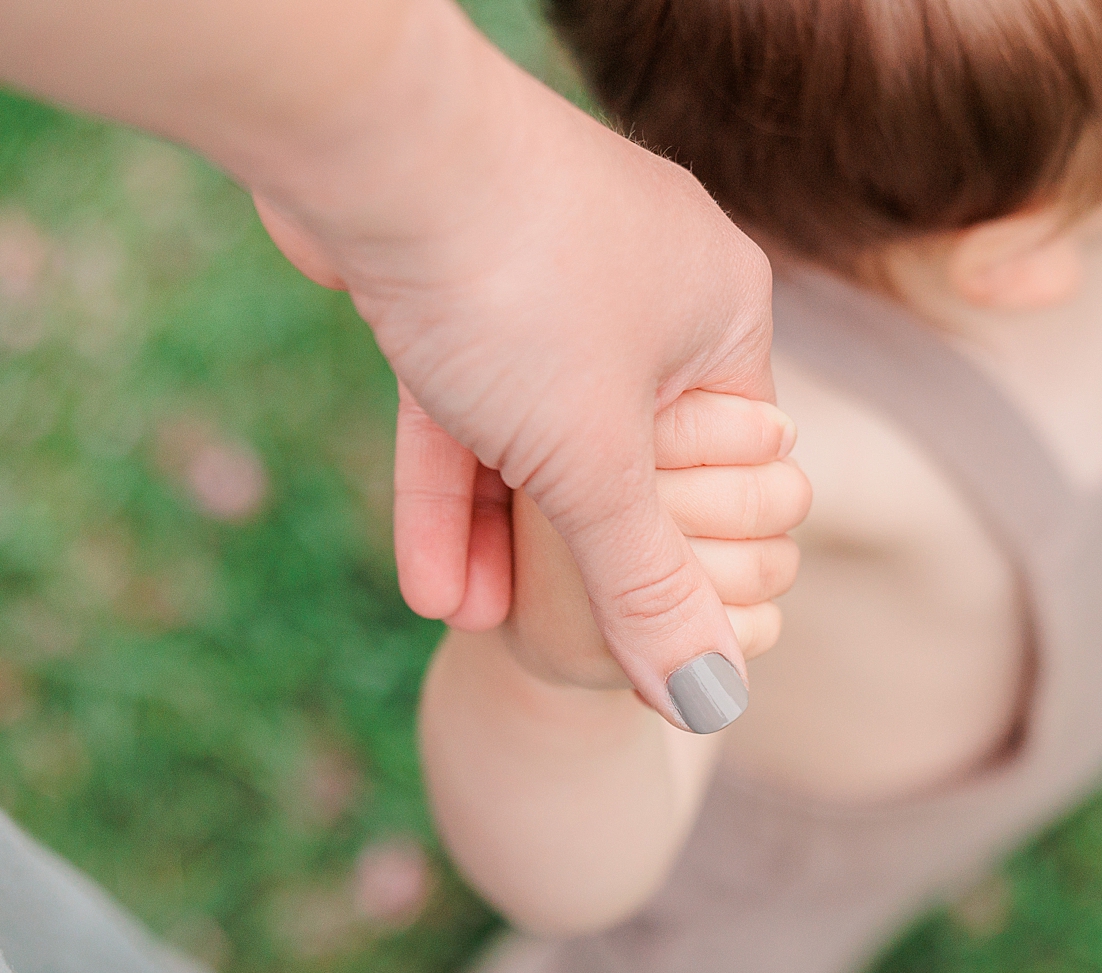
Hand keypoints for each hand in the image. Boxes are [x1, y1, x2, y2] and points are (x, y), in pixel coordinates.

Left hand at [250, 2, 781, 731]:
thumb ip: (649, 589)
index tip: (647, 625)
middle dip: (571, 552)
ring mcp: (542, 267)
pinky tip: (428, 581)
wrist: (371, 141)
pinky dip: (448, 482)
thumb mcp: (594, 467)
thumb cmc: (519, 286)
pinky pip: (465, 395)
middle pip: (621, 450)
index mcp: (718, 309)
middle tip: (547, 631)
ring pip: (531, 428)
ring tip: (466, 618)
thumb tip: (710, 702)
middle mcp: (644, 280)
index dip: (685, 551)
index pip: (730, 457)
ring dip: (497, 531)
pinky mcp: (452, 271)